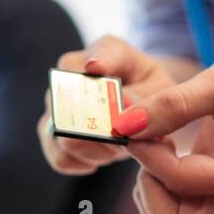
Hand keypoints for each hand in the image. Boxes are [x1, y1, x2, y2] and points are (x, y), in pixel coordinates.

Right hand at [38, 35, 180, 175]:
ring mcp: (57, 99)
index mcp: (108, 50)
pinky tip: (96, 161)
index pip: (101, 54)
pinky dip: (77, 163)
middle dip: (98, 130)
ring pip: (60, 133)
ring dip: (90, 150)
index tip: (97, 68)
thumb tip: (123, 103)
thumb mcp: (162, 90)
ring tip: (112, 151)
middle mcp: (73, 70)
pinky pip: (57, 154)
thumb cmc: (152, 93)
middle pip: (72, 100)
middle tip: (122, 141)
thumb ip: (147, 96)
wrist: (140, 107)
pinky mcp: (51, 128)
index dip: (98, 62)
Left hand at [123, 42, 213, 213]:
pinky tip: (165, 147)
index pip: (179, 182)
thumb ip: (172, 105)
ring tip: (161, 141)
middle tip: (152, 144)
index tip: (136, 122)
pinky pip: (173, 206)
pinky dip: (157, 182)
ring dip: (151, 186)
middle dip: (150, 187)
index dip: (148, 155)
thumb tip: (125, 126)